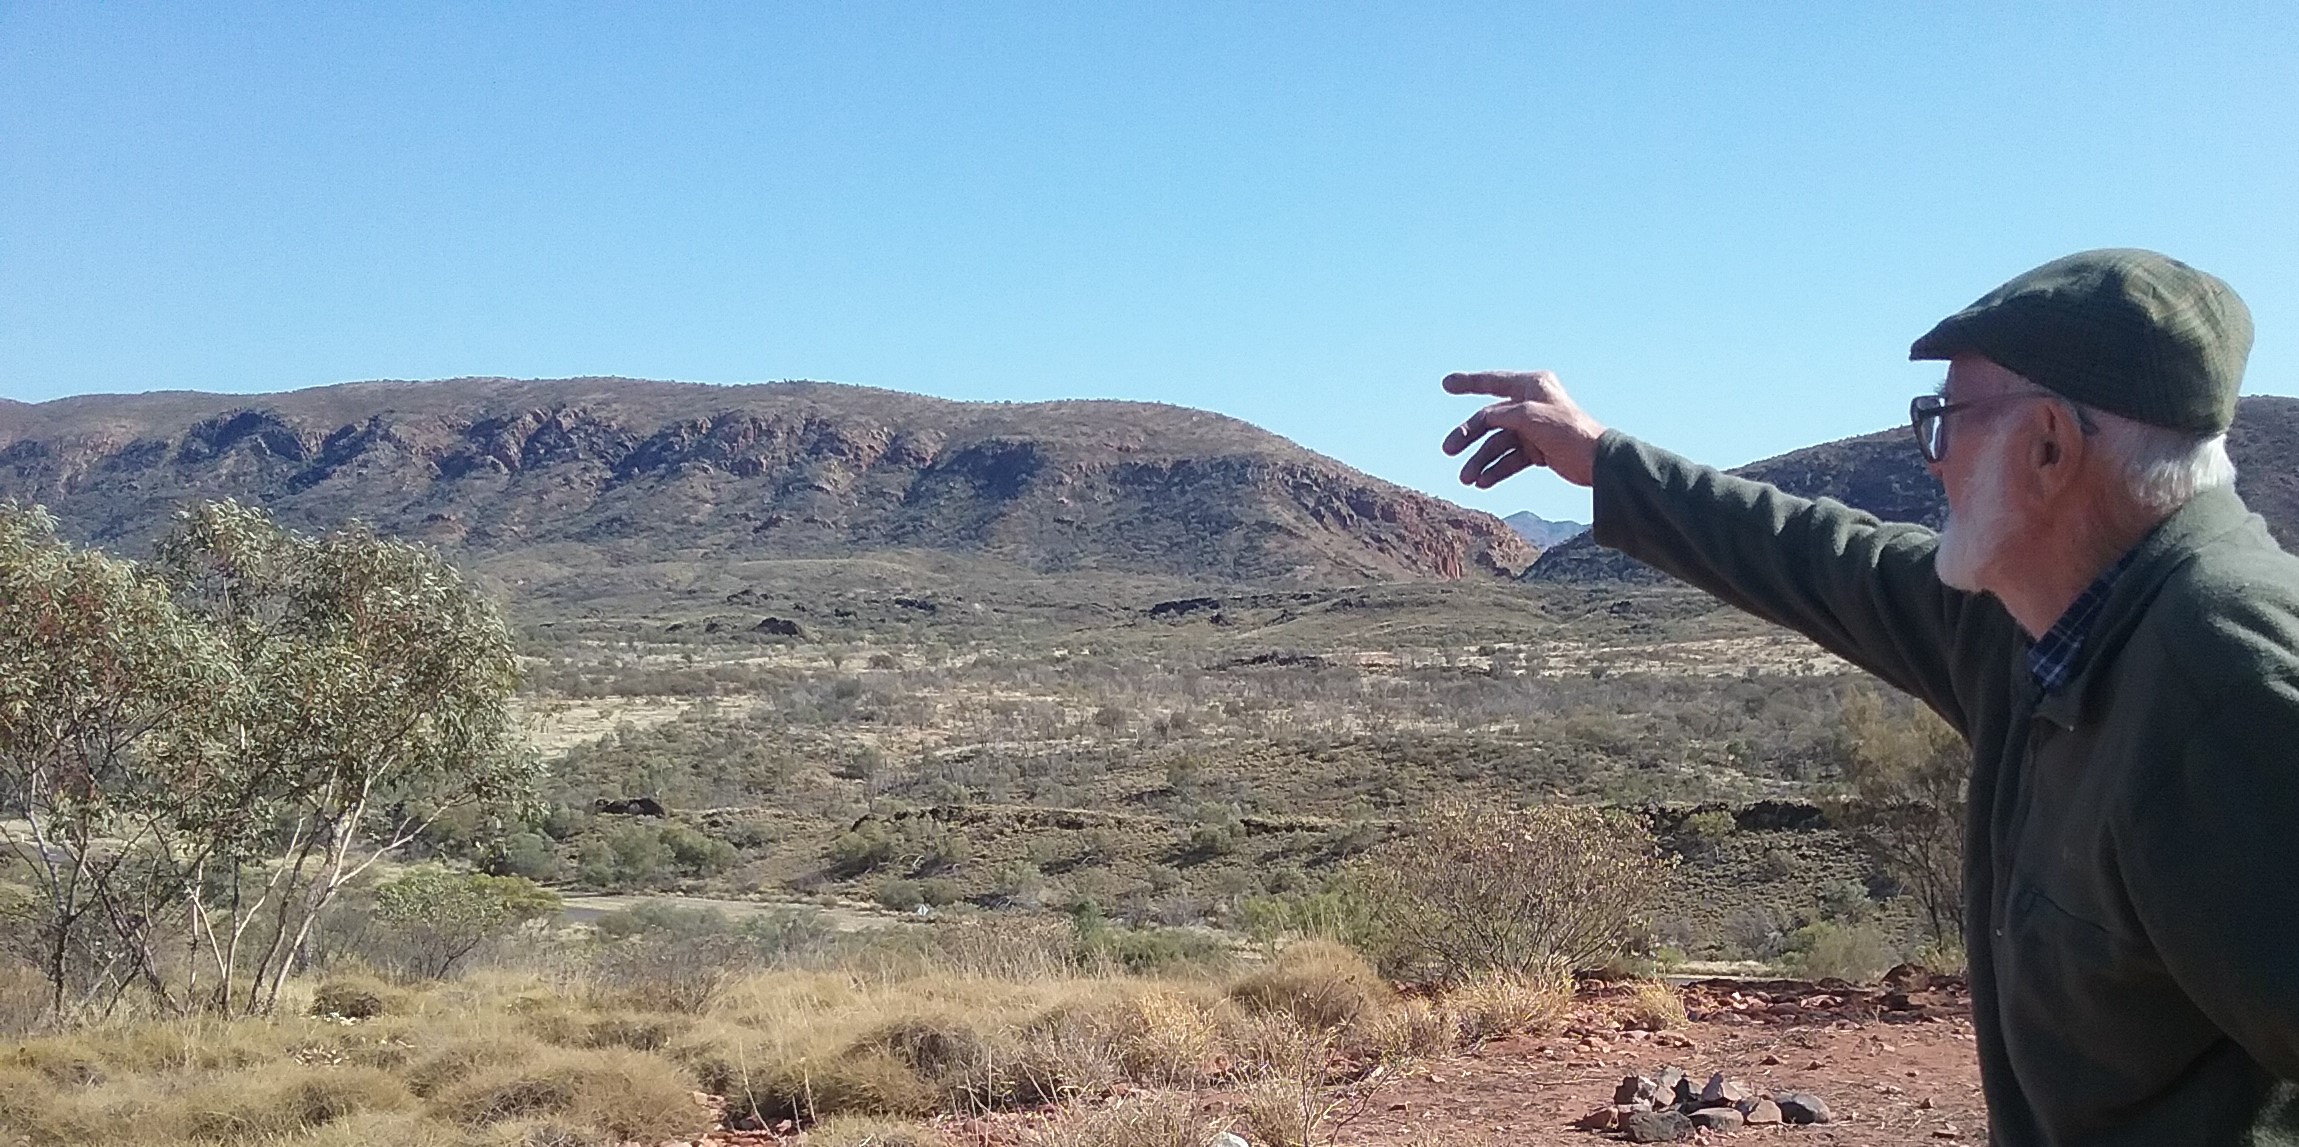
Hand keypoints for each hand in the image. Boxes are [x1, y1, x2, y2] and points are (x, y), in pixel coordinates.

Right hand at [1441, 370, 1607, 488]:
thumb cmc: (1567, 430)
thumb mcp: (1528, 416)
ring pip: (1498, 444)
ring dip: (1481, 461)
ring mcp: (1533, 429)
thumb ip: (1500, 414)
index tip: (1446, 384)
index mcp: (1532, 386)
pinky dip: (1497, 470)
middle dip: (1468, 436)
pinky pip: (1510, 459)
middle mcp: (1530, 405)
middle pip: (1489, 419)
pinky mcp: (1537, 450)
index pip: (1493, 382)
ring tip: (1466, 479)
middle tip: (1448, 450)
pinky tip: (1483, 483)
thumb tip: (1482, 420)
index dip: (1468, 383)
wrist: (1596, 460)